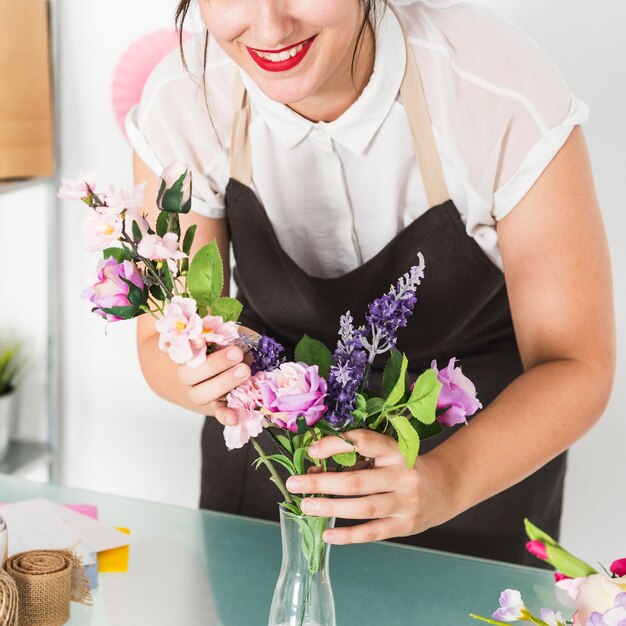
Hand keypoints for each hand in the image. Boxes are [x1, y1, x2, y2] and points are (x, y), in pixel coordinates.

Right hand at [176, 328, 257, 424]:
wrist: (236, 362)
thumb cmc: (231, 342)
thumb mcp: (229, 331)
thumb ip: (225, 331)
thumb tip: (229, 332)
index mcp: (187, 353)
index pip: (176, 349)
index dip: (185, 345)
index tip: (201, 339)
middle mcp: (188, 374)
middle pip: (188, 374)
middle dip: (214, 364)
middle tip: (237, 353)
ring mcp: (200, 391)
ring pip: (200, 394)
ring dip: (223, 383)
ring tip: (245, 371)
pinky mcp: (216, 404)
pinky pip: (217, 412)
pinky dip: (225, 415)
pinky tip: (234, 417)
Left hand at [285, 429, 453, 544]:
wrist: (442, 489)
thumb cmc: (402, 467)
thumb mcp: (385, 455)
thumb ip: (355, 458)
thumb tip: (313, 467)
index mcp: (396, 450)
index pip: (365, 443)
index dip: (336, 445)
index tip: (312, 450)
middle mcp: (402, 475)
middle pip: (358, 481)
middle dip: (322, 483)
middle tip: (294, 484)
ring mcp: (405, 502)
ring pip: (363, 507)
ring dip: (331, 508)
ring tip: (306, 506)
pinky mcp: (404, 525)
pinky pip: (372, 532)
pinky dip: (348, 535)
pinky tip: (327, 534)